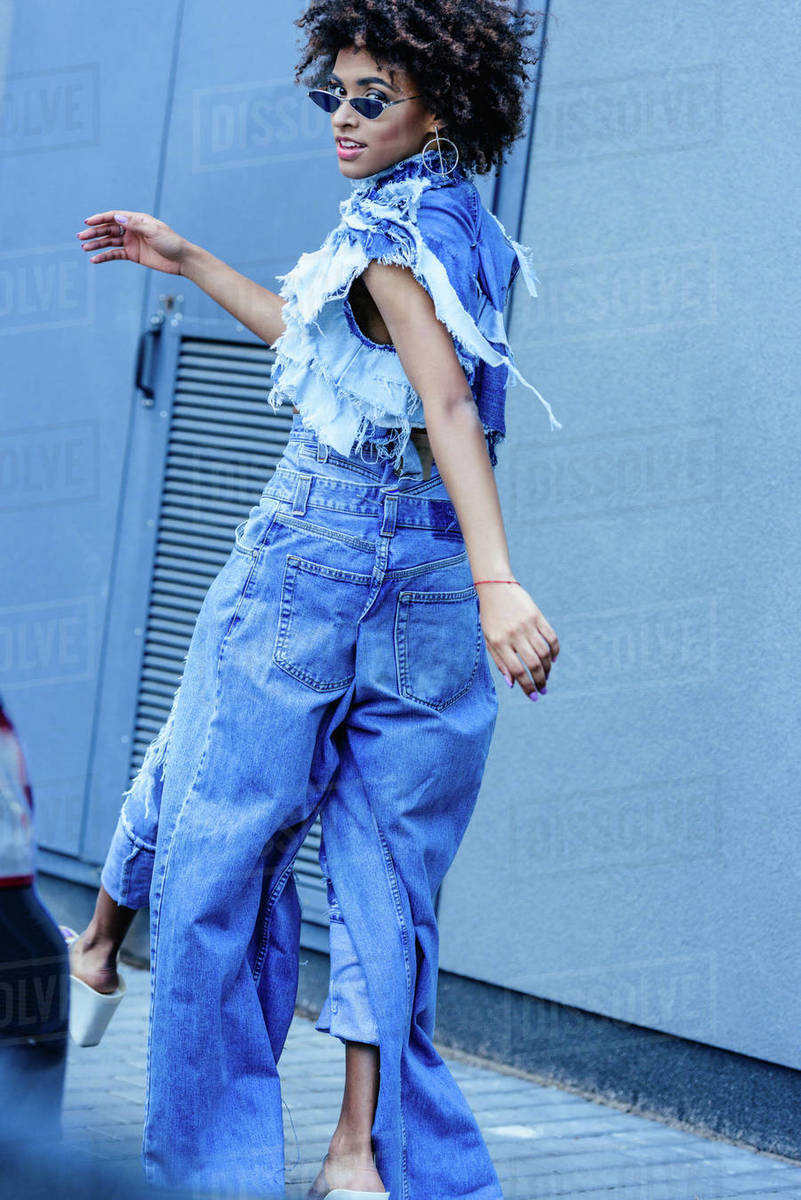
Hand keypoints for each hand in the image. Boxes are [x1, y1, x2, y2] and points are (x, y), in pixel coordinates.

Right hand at [76, 210, 187, 274]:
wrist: (182, 260)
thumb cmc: (171, 242)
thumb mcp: (153, 231)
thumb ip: (134, 224)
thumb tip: (116, 217)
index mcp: (136, 220)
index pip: (114, 217)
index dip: (99, 219)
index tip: (87, 222)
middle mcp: (132, 229)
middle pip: (108, 229)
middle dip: (94, 232)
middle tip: (81, 237)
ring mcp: (131, 242)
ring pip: (109, 242)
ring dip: (96, 244)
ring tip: (84, 248)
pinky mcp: (133, 255)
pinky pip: (115, 254)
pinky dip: (105, 256)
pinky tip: (95, 260)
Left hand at [477, 580, 558, 700]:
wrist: (495, 587)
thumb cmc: (489, 617)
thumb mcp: (488, 639)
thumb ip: (499, 661)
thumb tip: (512, 684)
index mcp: (499, 642)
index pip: (517, 671)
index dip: (527, 686)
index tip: (534, 696)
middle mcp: (513, 635)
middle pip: (533, 664)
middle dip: (540, 681)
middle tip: (543, 690)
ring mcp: (527, 625)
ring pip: (544, 653)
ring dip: (547, 668)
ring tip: (546, 676)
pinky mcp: (537, 616)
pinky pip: (551, 637)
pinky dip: (554, 650)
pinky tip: (552, 659)